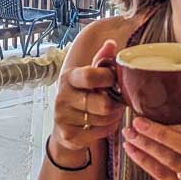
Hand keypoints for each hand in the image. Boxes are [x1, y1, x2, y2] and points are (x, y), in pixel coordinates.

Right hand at [51, 38, 123, 152]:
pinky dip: (108, 128)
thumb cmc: (81, 96)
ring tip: (111, 111)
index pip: (90, 76)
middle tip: (119, 101)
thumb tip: (111, 43)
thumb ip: (101, 60)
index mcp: (68, 77)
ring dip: (114, 116)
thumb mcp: (88, 76)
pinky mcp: (68, 135)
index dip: (109, 78)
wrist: (64, 125)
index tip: (115, 80)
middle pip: (103, 104)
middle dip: (116, 104)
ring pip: (104, 119)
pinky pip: (100, 133)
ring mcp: (63, 118)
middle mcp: (62, 97)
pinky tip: (104, 123)